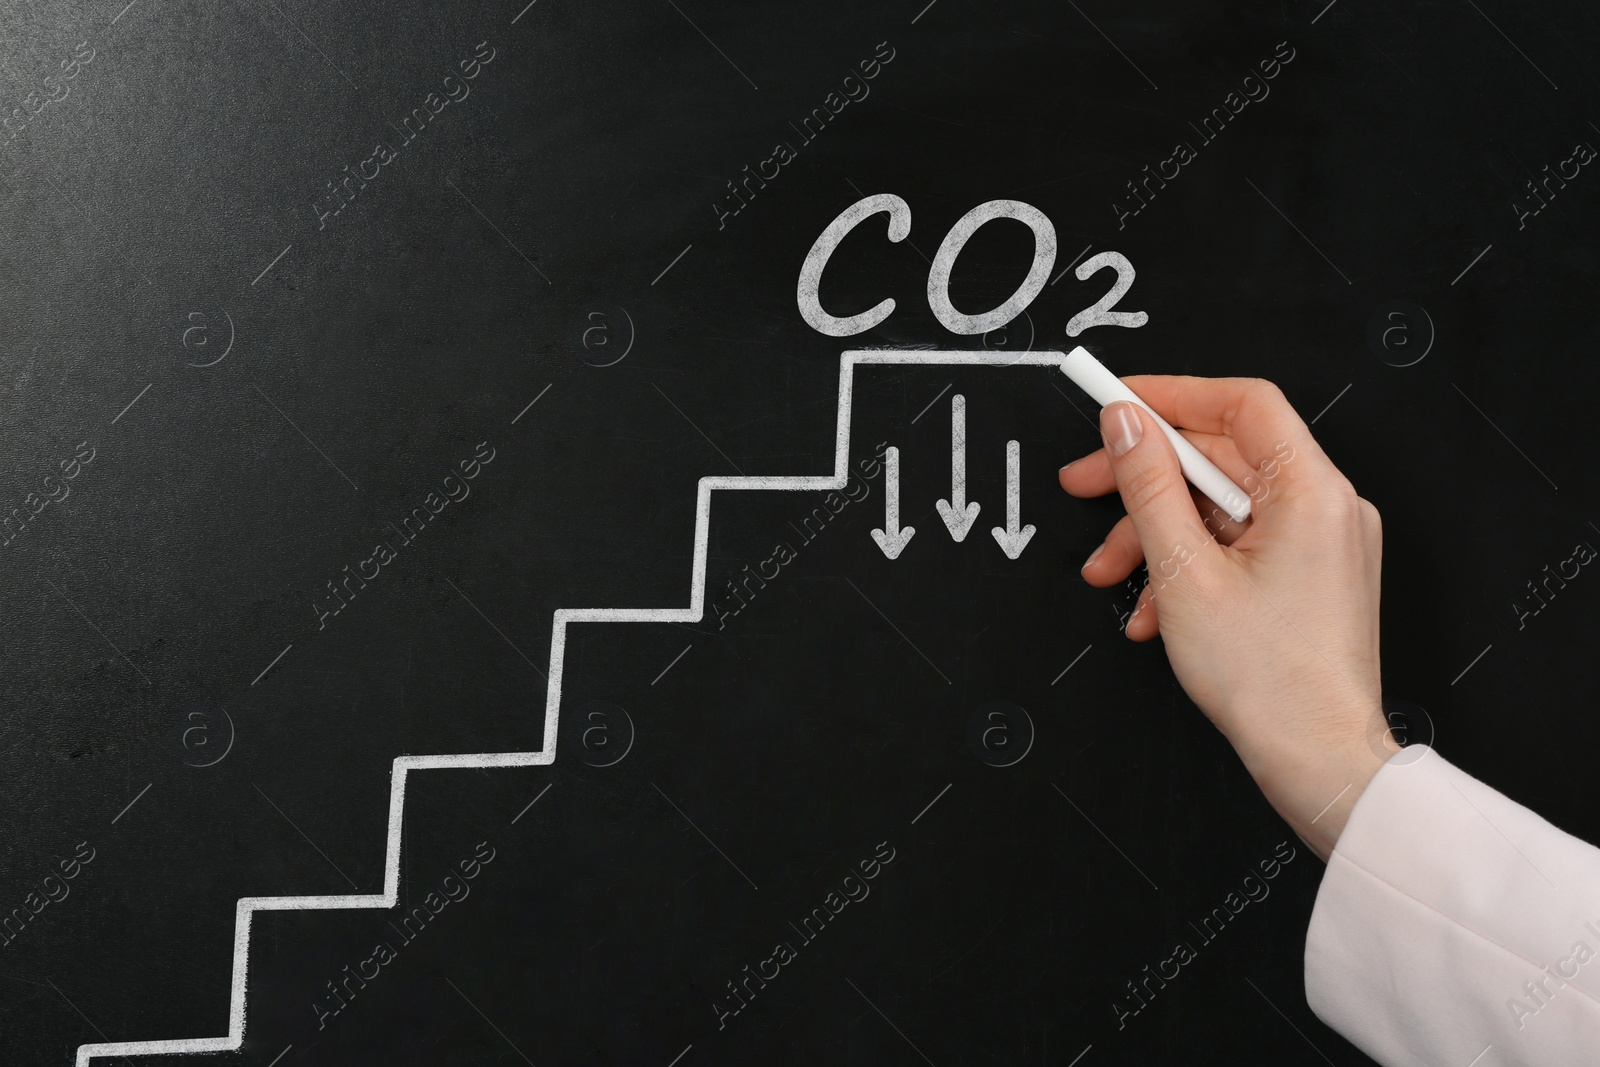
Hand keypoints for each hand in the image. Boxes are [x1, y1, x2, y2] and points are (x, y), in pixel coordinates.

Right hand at [1058, 377, 1395, 859]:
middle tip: (1082, 484)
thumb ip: (1148, 486)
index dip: (1171, 395)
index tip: (1115, 402)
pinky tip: (1153, 611)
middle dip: (1144, 478)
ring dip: (1156, 535)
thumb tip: (1125, 424)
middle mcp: (1327, 507)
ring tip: (1109, 576)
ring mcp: (1320, 544)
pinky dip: (1188, 566)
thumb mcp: (1184, 571)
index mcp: (1311, 491)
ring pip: (1220, 509)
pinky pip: (1237, 546)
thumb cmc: (1269, 681)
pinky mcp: (1309, 577)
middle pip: (1220, 458)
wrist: (1318, 762)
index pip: (1240, 404)